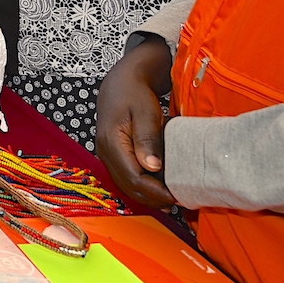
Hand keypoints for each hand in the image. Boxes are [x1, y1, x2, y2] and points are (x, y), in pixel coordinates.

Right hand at [95, 37, 176, 207]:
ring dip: (147, 194)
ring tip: (171, 198)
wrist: (120, 81)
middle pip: (128, 185)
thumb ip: (147, 140)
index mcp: (111, 142)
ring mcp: (106, 154)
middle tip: (179, 201)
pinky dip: (142, 186)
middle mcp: (104, 152)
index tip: (176, 195)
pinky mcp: (112, 154)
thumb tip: (152, 168)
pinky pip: (125, 176)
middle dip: (152, 197)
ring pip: (125, 184)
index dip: (155, 191)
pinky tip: (158, 187)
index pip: (133, 177)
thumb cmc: (134, 93)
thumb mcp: (145, 113)